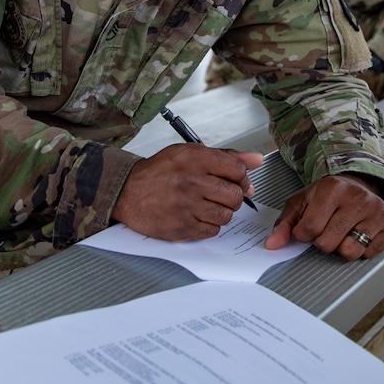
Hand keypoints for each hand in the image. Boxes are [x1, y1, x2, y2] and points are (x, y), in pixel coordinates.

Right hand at [112, 144, 263, 240]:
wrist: (127, 192)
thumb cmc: (158, 173)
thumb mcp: (188, 153)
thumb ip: (224, 156)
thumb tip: (256, 159)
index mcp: (195, 159)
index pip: (237, 169)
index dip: (242, 177)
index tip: (236, 181)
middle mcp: (192, 182)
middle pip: (234, 195)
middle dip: (232, 196)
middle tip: (220, 195)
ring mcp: (187, 207)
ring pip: (226, 215)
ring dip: (221, 212)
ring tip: (207, 205)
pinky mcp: (182, 227)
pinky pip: (212, 231)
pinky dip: (209, 225)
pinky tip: (197, 216)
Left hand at [264, 174, 383, 259]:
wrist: (360, 184)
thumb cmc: (328, 196)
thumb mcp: (302, 202)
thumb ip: (284, 223)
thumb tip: (272, 245)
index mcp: (332, 188)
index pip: (310, 229)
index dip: (303, 235)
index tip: (307, 228)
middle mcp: (358, 198)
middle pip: (328, 244)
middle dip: (322, 241)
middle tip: (327, 227)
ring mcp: (377, 211)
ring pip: (349, 252)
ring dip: (341, 247)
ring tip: (343, 230)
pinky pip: (368, 254)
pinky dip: (361, 248)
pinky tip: (359, 231)